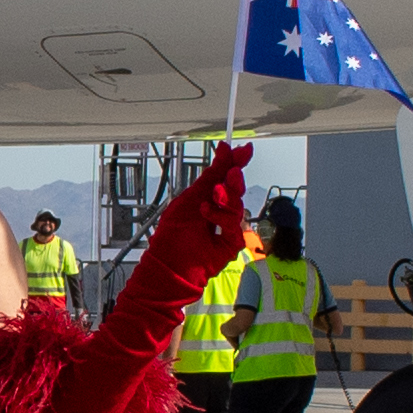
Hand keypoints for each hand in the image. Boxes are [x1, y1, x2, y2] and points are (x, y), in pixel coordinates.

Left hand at [163, 143, 253, 271]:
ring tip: (212, 198)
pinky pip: (235, 225)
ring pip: (237, 206)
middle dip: (233, 180)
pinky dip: (221, 217)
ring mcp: (226, 228)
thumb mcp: (190, 197)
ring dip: (225, 199)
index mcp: (206, 198)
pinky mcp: (231, 243)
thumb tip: (226, 148)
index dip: (235, 163)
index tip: (245, 150)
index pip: (225, 178)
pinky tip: (207, 214)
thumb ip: (211, 174)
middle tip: (231, 174)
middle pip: (236, 190)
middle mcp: (218, 211)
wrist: (168, 264)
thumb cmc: (172, 234)